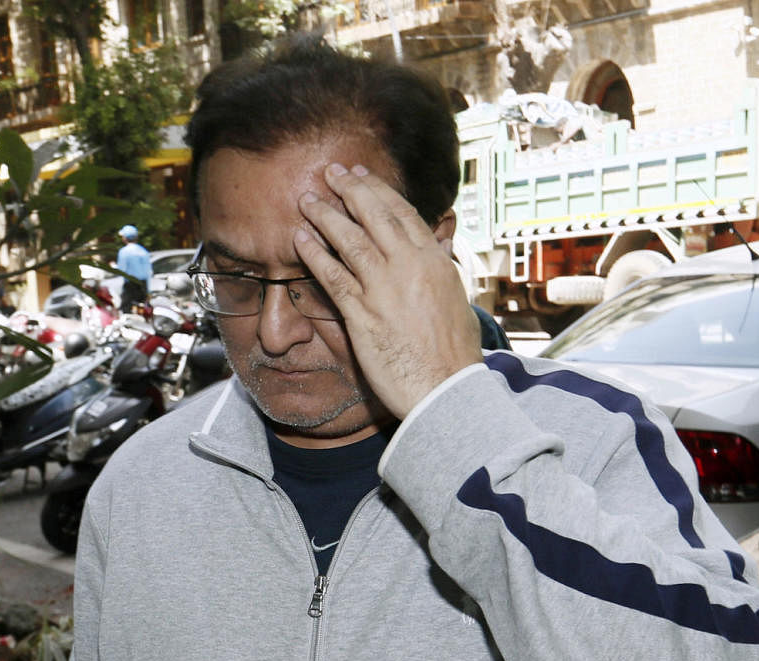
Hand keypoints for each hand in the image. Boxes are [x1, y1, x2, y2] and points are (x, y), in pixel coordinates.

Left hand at [295, 162, 481, 418]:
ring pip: (350, 240)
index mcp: (435, 262)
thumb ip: (444, 270)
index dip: (379, 192)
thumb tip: (441, 248)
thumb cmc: (455, 355)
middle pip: (374, 216)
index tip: (362, 177)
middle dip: (350, 190)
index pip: (403, 214)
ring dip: (326, 215)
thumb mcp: (458, 301)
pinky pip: (333, 275)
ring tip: (308, 199)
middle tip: (331, 172)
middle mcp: (409, 267)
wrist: (445, 389)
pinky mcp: (362, 313)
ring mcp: (384, 288)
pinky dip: (315, 254)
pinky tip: (301, 239)